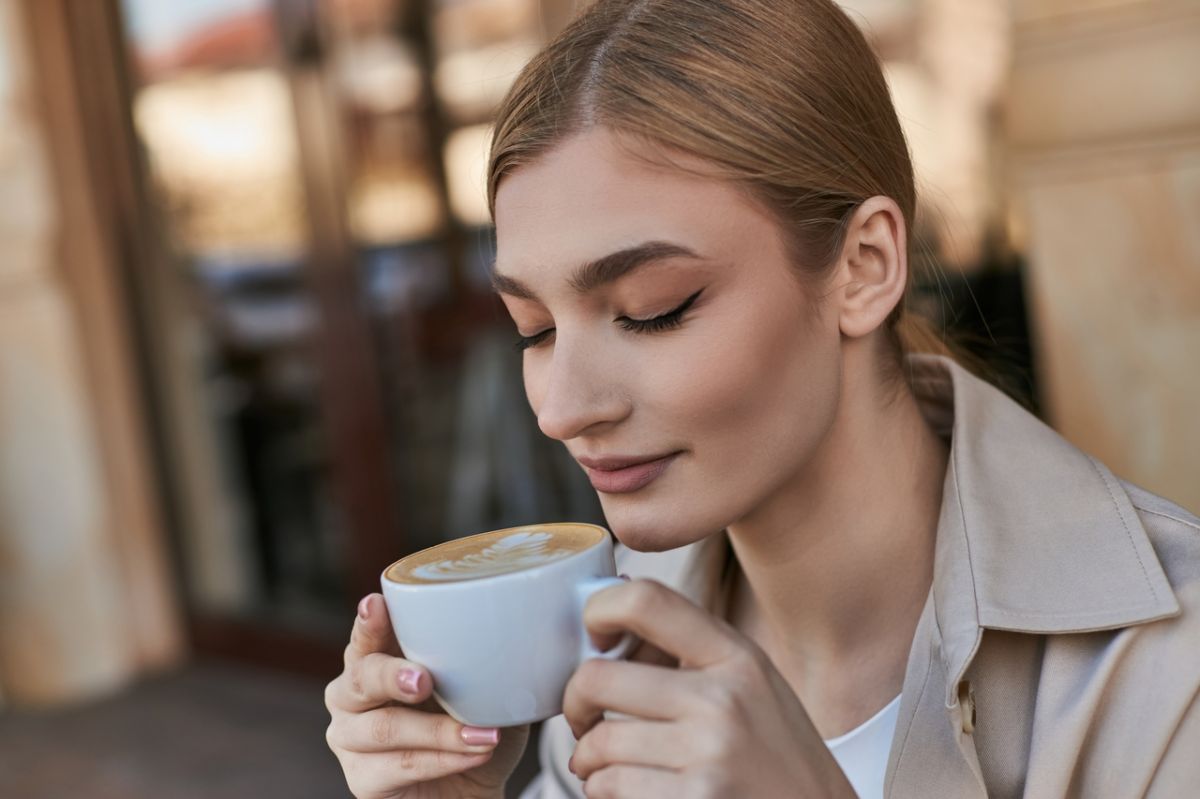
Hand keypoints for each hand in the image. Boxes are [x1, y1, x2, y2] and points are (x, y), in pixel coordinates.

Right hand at [324, 593, 529, 798]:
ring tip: (484, 734)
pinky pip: (400, 766)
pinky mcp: (362, 779)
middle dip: (393, 676)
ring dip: (438, 731)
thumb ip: (487, 656)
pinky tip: (475, 753)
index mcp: (378, 657)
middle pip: (362, 677)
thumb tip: (519, 627)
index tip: (376, 604)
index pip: (367, 634)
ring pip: (386, 728)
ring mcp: (350, 738)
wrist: (474, 786)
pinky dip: (443, 760)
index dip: (369, 621)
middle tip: (424, 680)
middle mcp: (352, 694)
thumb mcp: (487, 685)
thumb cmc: (473, 723)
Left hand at [562, 579, 855, 797]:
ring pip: (599, 742)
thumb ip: (690, 649)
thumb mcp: (751, 683)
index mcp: (736, 657)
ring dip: (588, 758)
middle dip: (576, 703)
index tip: (592, 635)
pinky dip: (603, 791)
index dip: (598, 610)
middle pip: (598, 678)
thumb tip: (611, 605)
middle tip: (584, 719)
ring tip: (606, 764)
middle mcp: (723, 700)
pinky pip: (609, 788)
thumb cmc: (777, 754)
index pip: (646, 600)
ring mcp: (709, 754)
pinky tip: (624, 790)